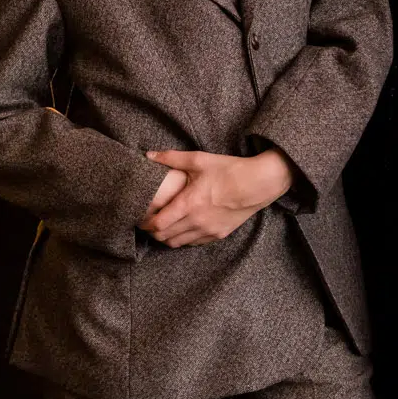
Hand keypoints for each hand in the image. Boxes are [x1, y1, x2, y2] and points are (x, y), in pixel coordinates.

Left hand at [139, 148, 293, 247]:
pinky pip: (193, 243)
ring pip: (177, 243)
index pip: (158, 224)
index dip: (145, 224)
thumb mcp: (199, 159)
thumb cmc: (229, 170)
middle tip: (147, 223)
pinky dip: (183, 239)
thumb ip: (171, 158)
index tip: (139, 218)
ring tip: (162, 227)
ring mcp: (208, 231)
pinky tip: (182, 228)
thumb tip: (148, 155)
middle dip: (152, 232)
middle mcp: (196, 222)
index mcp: (189, 204)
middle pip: (164, 237)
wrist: (258, 184)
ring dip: (166, 237)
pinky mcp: (218, 235)